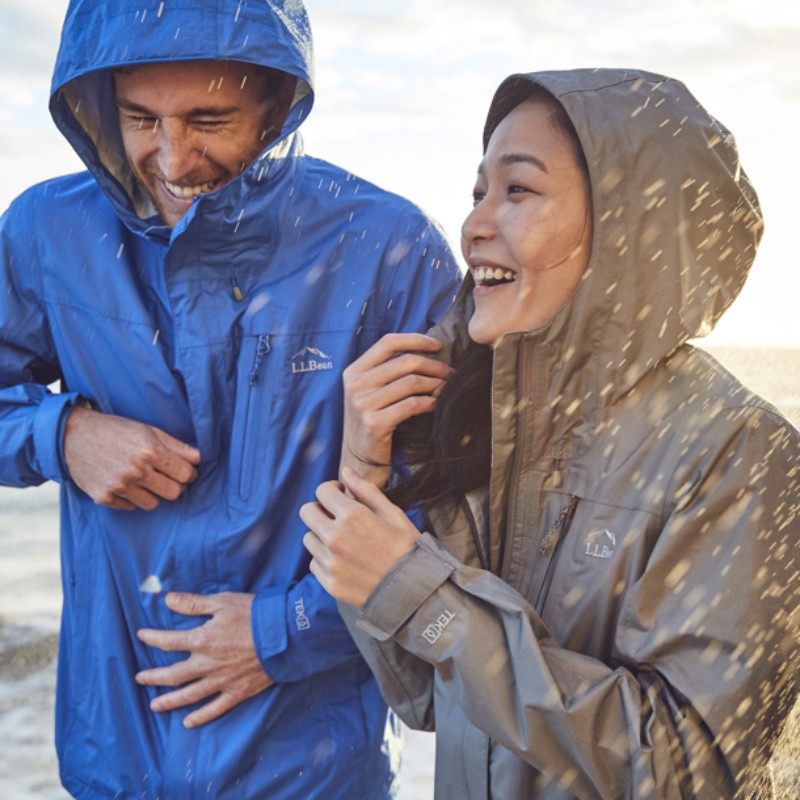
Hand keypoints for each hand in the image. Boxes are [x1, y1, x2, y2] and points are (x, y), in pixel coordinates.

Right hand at [63, 407, 200, 509]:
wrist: (73, 436)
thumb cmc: (116, 430)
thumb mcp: (149, 431)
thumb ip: (177, 446)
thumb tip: (201, 458)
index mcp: (150, 451)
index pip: (185, 474)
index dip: (189, 473)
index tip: (185, 470)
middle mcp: (136, 470)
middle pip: (174, 493)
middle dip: (176, 485)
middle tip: (168, 477)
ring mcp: (119, 486)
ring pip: (154, 504)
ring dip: (154, 493)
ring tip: (146, 479)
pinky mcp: (104, 498)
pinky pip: (131, 507)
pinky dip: (133, 498)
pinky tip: (127, 483)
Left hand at [136, 591, 272, 728]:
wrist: (285, 635)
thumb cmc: (254, 614)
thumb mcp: (223, 602)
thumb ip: (194, 603)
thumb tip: (167, 600)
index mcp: (202, 640)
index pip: (169, 641)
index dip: (152, 638)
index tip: (141, 635)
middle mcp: (207, 665)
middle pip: (173, 675)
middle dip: (153, 677)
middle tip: (139, 678)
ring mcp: (221, 681)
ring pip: (189, 696)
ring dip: (169, 701)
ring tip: (155, 705)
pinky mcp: (237, 692)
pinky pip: (215, 708)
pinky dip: (200, 717)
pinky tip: (188, 722)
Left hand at [301, 467, 419, 607]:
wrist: (412, 591)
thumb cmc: (407, 548)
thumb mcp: (393, 513)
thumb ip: (366, 490)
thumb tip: (346, 472)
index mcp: (352, 515)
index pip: (322, 491)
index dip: (331, 489)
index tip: (340, 495)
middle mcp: (335, 537)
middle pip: (307, 512)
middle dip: (320, 509)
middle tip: (335, 516)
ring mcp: (330, 561)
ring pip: (308, 538)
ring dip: (321, 535)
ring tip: (343, 541)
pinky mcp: (329, 582)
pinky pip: (314, 562)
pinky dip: (324, 558)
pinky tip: (344, 560)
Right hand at [341, 333, 450, 486]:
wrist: (359, 461)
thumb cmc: (373, 423)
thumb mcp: (371, 393)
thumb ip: (388, 373)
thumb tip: (428, 353)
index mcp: (354, 372)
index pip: (388, 343)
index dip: (416, 340)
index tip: (438, 345)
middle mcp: (355, 385)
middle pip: (404, 362)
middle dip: (434, 365)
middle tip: (450, 372)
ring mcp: (363, 404)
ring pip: (411, 382)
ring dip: (436, 384)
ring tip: (447, 388)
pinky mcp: (375, 423)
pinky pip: (412, 404)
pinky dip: (430, 402)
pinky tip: (437, 405)